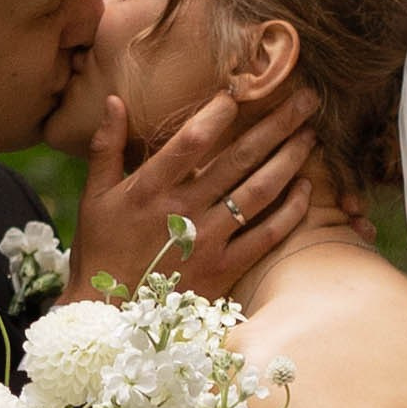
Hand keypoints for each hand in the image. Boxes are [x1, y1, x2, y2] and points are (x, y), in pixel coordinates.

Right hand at [67, 84, 321, 303]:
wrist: (109, 316)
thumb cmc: (101, 250)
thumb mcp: (95, 196)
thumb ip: (105, 147)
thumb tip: (113, 100)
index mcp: (149, 189)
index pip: (190, 142)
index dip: (218, 114)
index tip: (241, 91)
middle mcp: (182, 212)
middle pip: (238, 160)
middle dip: (276, 125)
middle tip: (306, 99)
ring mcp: (207, 241)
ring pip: (258, 193)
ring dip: (289, 160)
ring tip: (311, 135)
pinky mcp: (225, 268)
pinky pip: (266, 235)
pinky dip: (290, 211)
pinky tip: (306, 187)